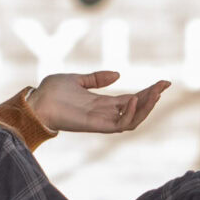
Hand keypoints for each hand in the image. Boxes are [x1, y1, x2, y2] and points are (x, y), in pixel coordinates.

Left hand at [30, 71, 169, 134]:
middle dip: (152, 98)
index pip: (131, 99)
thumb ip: (96, 78)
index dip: (147, 92)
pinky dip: (129, 114)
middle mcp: (104, 113)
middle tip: (164, 85)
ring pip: (132, 119)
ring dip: (146, 107)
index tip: (163, 82)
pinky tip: (132, 99)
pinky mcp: (95, 125)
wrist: (35, 102)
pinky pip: (119, 124)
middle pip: (135, 108)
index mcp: (101, 102)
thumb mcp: (77, 79)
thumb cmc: (50, 91)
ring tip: (155, 92)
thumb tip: (117, 74)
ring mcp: (101, 120)